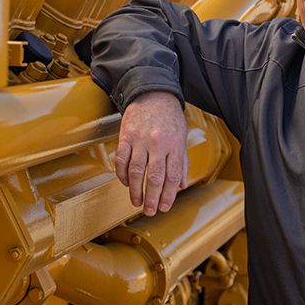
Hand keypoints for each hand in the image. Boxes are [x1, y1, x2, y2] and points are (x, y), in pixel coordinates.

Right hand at [114, 91, 188, 215]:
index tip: (165, 207)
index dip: (169, 195)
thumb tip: (181, 184)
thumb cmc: (168, 115)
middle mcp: (158, 144)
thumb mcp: (182, 137)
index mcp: (174, 145)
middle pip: (155, 178)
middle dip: (153, 199)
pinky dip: (122, 174)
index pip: (173, 177)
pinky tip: (126, 183)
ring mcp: (141, 140)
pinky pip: (122, 160)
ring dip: (136, 191)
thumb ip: (182, 161)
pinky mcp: (126, 136)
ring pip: (137, 172)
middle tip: (150, 211)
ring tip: (136, 202)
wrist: (152, 93)